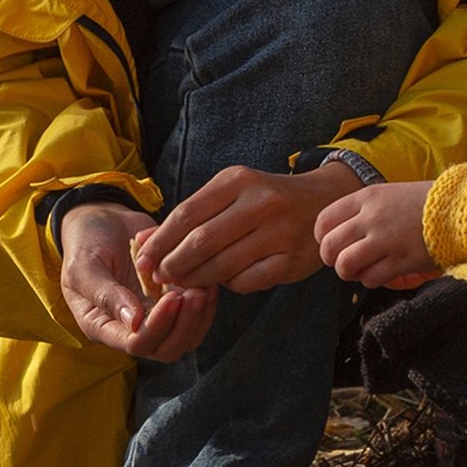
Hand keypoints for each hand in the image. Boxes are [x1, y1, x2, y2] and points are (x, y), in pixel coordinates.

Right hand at [57, 204, 213, 360]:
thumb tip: (135, 322)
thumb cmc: (84, 243)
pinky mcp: (172, 301)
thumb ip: (105, 294)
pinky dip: (206, 303)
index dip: (158, 326)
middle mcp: (131, 329)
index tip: (171, 297)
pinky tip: (208, 282)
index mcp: (103, 326)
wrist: (102, 220)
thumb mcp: (83, 266)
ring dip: (199, 316)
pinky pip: (196, 315)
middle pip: (167, 348)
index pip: (137, 343)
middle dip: (185, 324)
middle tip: (194, 294)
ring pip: (187, 337)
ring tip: (203, 287)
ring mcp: (154, 316)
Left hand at [140, 163, 359, 295]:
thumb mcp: (231, 192)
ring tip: (183, 284)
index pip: (187, 213)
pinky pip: (247, 281)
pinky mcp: (291, 261)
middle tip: (160, 278)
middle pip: (201, 242)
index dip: (160, 241)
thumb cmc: (265, 199)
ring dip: (196, 279)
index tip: (142, 260)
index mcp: (238, 181)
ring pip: (222, 266)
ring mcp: (279, 233)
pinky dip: (229, 285)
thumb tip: (144, 242)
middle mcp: (260, 203)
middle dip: (173, 264)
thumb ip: (191, 215)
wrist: (323, 201)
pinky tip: (222, 281)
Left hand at [315, 180, 438, 289]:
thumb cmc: (426, 203)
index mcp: (367, 197)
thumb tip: (342, 235)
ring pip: (345, 265)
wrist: (462, 209)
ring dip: (349, 273)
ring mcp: (386, 240)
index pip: (325, 220)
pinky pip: (370, 278)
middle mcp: (372, 218)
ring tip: (360, 271)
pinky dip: (370, 280)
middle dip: (332, 259)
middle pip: (330, 245)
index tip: (332, 245)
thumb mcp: (390, 194)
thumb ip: (365, 211)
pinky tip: (381, 274)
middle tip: (343, 262)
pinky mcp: (402, 260)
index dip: (323, 238)